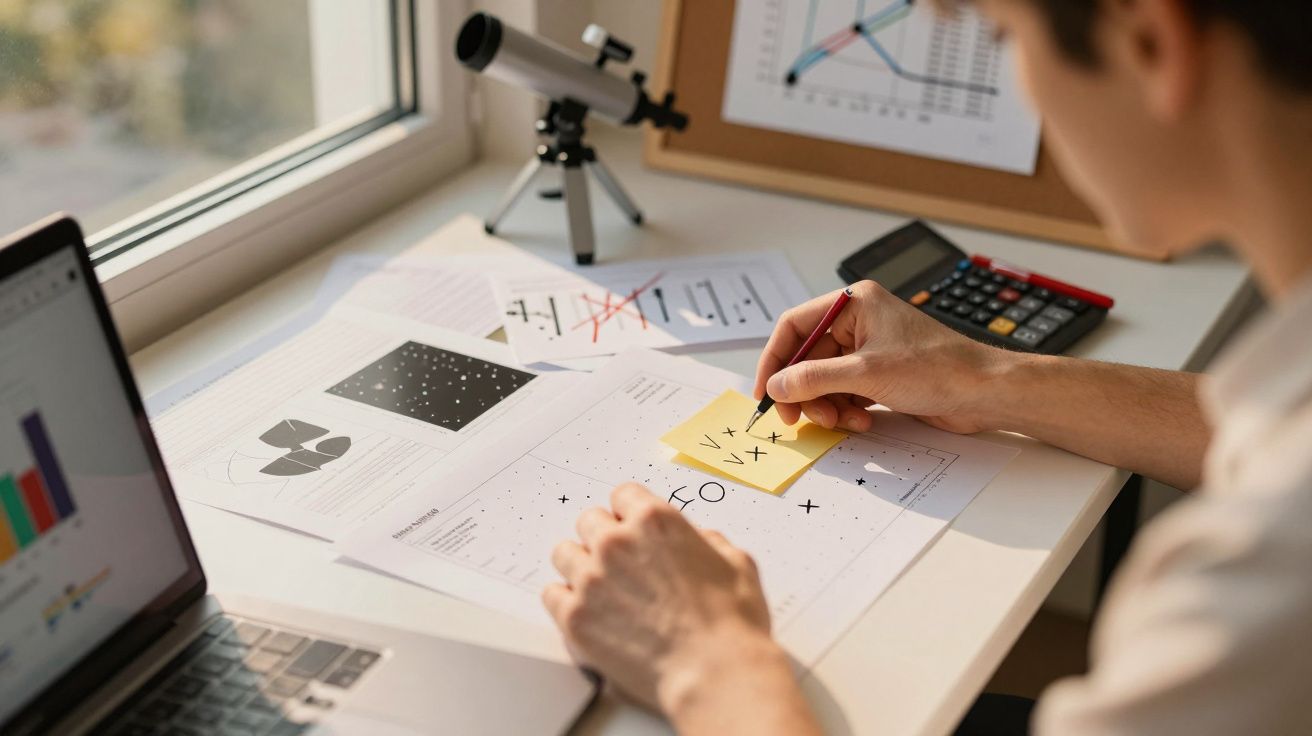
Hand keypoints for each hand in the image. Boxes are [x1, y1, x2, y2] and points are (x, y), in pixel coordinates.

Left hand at [543, 483, 794, 720]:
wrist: (715, 672)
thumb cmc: (731, 624)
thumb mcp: (737, 563)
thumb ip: (709, 541)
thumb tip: (701, 540)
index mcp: (655, 521)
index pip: (622, 495)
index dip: (630, 514)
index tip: (633, 529)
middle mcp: (617, 543)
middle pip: (589, 521)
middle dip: (604, 538)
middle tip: (620, 563)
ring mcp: (592, 579)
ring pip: (564, 554)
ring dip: (580, 566)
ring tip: (601, 588)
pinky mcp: (576, 617)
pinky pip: (551, 594)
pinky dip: (566, 601)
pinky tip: (587, 612)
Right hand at [754, 280, 1011, 433]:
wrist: (984, 393)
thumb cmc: (937, 369)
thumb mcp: (866, 374)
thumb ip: (813, 379)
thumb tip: (776, 386)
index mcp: (854, 303)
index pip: (795, 326)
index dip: (775, 359)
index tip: (765, 392)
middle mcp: (859, 321)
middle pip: (808, 357)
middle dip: (804, 391)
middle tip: (800, 419)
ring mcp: (870, 349)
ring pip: (824, 379)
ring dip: (826, 404)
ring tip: (842, 420)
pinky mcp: (880, 374)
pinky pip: (844, 392)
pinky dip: (845, 409)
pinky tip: (861, 420)